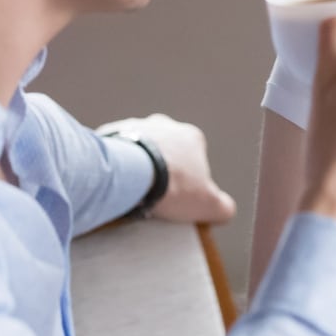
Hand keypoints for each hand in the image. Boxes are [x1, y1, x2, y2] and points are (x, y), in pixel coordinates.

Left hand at [97, 114, 235, 223]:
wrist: (132, 174)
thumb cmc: (172, 186)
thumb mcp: (209, 205)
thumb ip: (223, 206)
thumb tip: (225, 210)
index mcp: (192, 137)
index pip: (194, 158)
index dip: (188, 179)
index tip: (178, 197)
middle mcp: (165, 125)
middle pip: (165, 151)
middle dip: (160, 169)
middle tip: (153, 194)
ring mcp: (136, 125)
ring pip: (138, 149)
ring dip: (136, 166)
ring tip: (130, 192)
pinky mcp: (110, 134)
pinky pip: (114, 152)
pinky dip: (116, 166)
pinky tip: (114, 185)